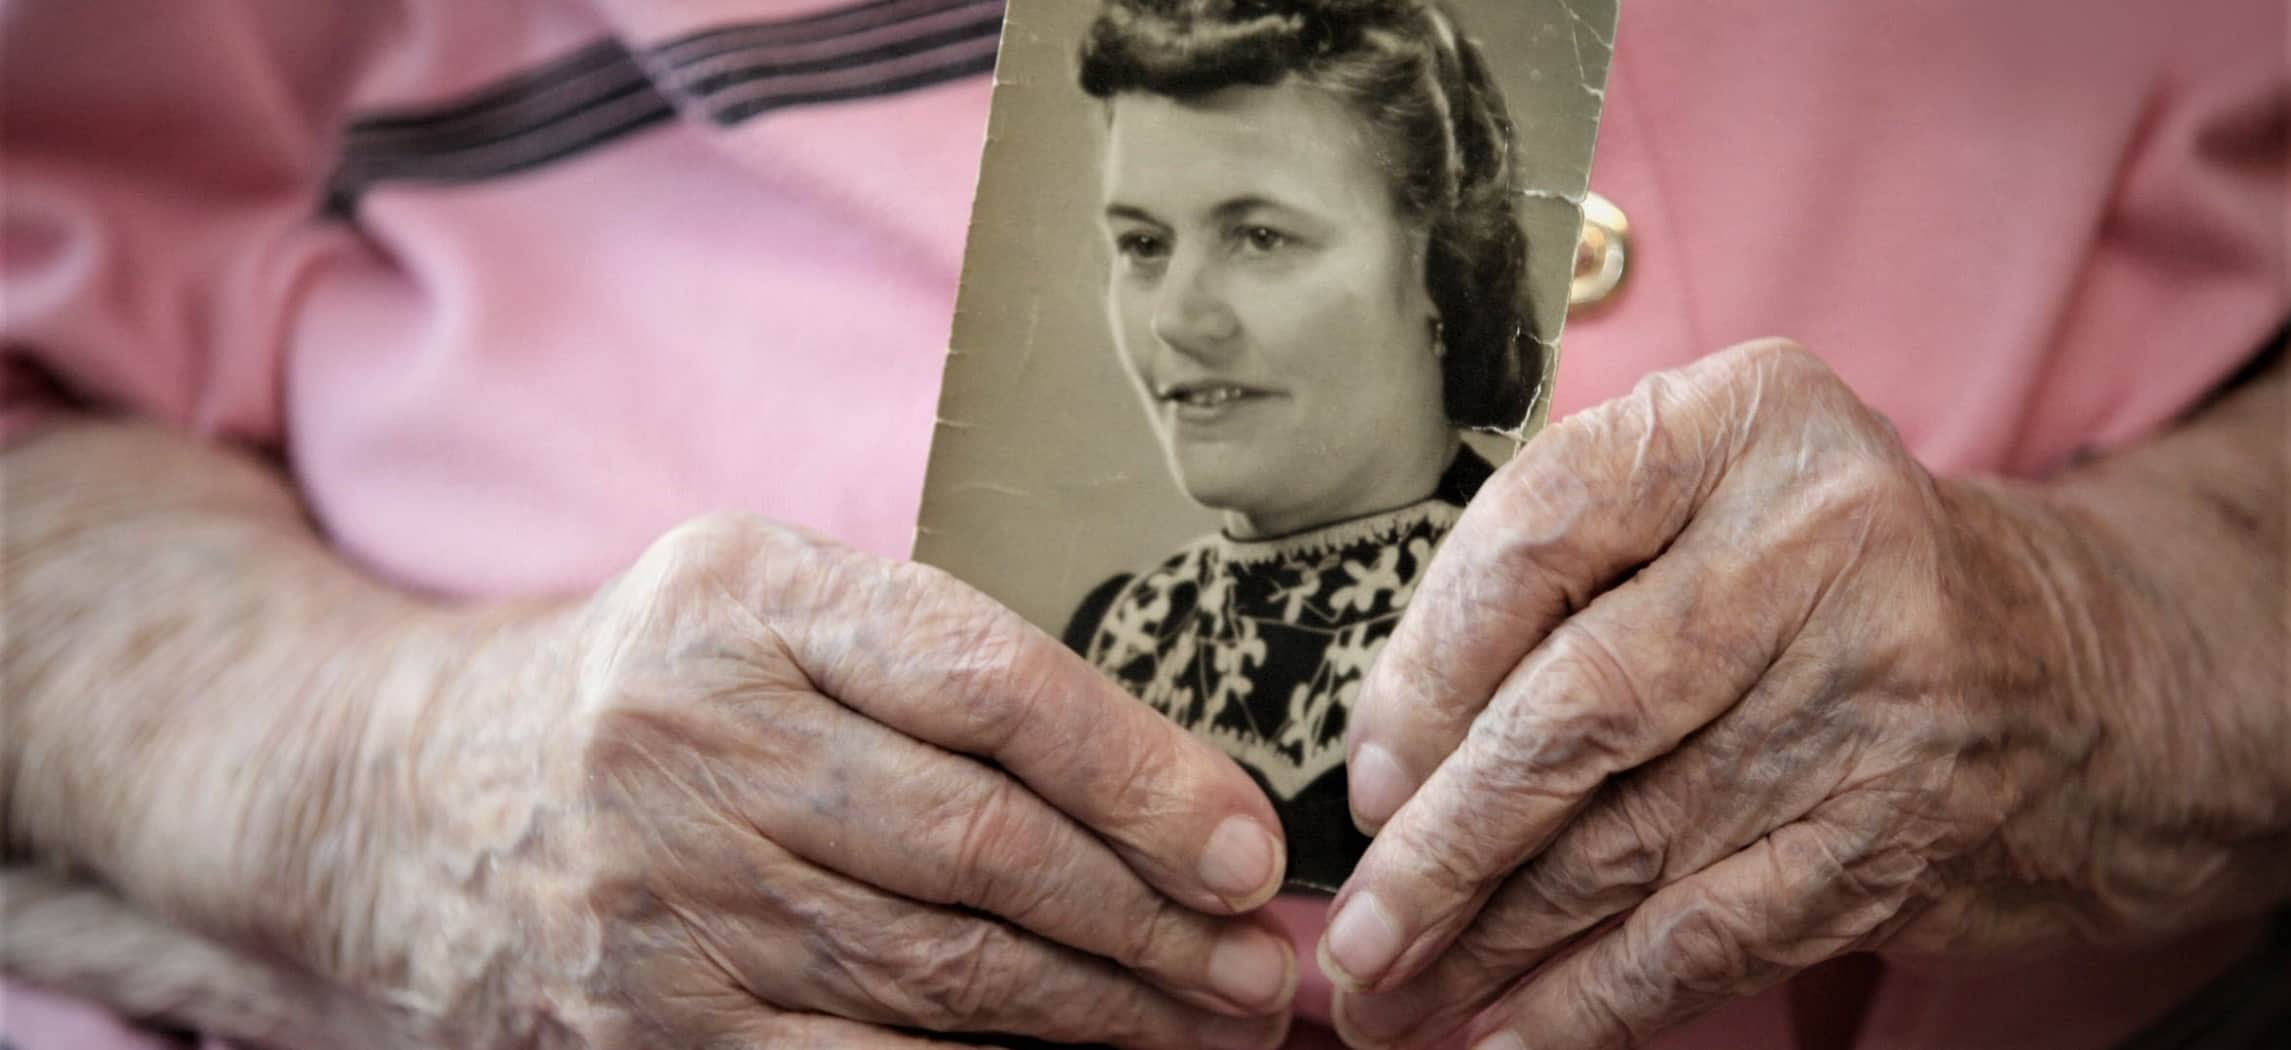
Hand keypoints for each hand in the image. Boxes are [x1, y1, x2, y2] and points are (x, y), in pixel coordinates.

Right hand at [368, 514, 1296, 1047]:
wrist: (433, 801)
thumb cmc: (671, 686)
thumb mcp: (775, 604)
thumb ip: (940, 662)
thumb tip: (1171, 793)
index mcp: (744, 598)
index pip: (985, 682)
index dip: (1139, 773)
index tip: (1245, 846)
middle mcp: (693, 740)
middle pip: (978, 846)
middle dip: (1151, 920)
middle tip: (1261, 966)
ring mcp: (667, 895)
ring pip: (938, 973)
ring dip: (1106, 1014)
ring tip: (1216, 1025)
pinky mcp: (660, 1024)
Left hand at [1317, 341, 2290, 1047]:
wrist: (2068, 670)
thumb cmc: (1821, 577)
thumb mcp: (1712, 496)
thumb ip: (1562, 571)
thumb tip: (1387, 754)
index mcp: (1746, 420)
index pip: (1537, 535)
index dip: (1425, 672)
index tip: (1364, 778)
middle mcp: (1821, 539)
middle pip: (1577, 710)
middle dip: (1442, 843)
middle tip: (1354, 931)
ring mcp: (1875, 691)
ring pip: (1628, 841)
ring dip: (1489, 940)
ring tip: (1389, 996)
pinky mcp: (1898, 828)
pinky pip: (1708, 935)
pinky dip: (1593, 1004)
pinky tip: (1508, 1037)